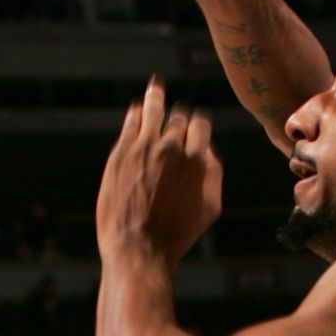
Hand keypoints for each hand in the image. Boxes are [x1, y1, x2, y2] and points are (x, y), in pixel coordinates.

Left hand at [97, 80, 222, 264]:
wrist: (138, 248)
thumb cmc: (176, 234)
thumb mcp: (211, 208)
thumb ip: (214, 173)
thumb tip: (209, 149)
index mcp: (197, 159)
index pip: (200, 125)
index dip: (198, 123)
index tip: (194, 125)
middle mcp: (171, 148)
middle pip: (177, 118)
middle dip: (178, 117)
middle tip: (175, 116)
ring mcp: (144, 148)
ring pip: (152, 111)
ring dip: (156, 98)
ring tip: (156, 87)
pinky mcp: (121, 153)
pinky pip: (130, 122)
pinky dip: (136, 113)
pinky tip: (136, 109)